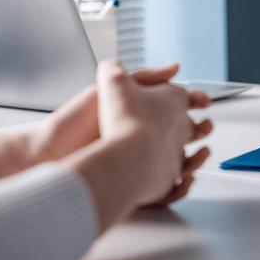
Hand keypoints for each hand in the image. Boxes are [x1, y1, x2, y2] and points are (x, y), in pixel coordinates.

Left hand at [62, 60, 212, 232]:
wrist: (53, 151)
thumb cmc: (78, 119)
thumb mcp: (116, 86)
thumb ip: (148, 76)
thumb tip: (177, 67)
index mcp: (140, 116)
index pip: (175, 111)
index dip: (192, 105)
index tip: (204, 101)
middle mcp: (143, 140)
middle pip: (182, 138)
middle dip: (200, 134)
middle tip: (207, 128)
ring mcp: (141, 164)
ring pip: (180, 165)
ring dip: (196, 161)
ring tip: (200, 155)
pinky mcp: (136, 187)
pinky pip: (166, 191)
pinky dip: (180, 187)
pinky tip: (184, 180)